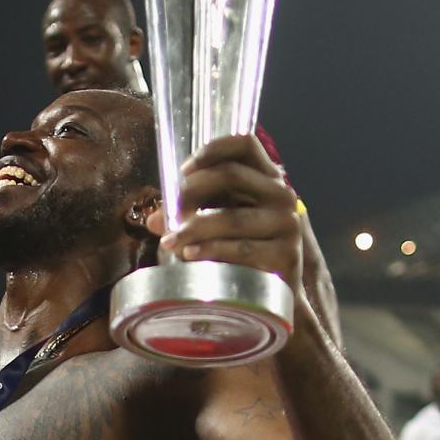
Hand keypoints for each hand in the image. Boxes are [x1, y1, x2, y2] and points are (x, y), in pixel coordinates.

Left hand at [157, 134, 300, 293]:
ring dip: (194, 228)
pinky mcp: (286, 256)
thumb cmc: (244, 253)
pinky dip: (210, 251)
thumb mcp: (219, 224)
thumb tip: (153, 220)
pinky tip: (189, 255)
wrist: (275, 295)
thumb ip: (191, 214)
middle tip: (170, 213)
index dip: (213, 148)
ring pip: (231, 218)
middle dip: (192, 191)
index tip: (183, 169)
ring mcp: (287, 225)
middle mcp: (282, 195)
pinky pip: (240, 249)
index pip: (245, 144)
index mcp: (267, 179)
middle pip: (231, 175)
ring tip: (170, 242)